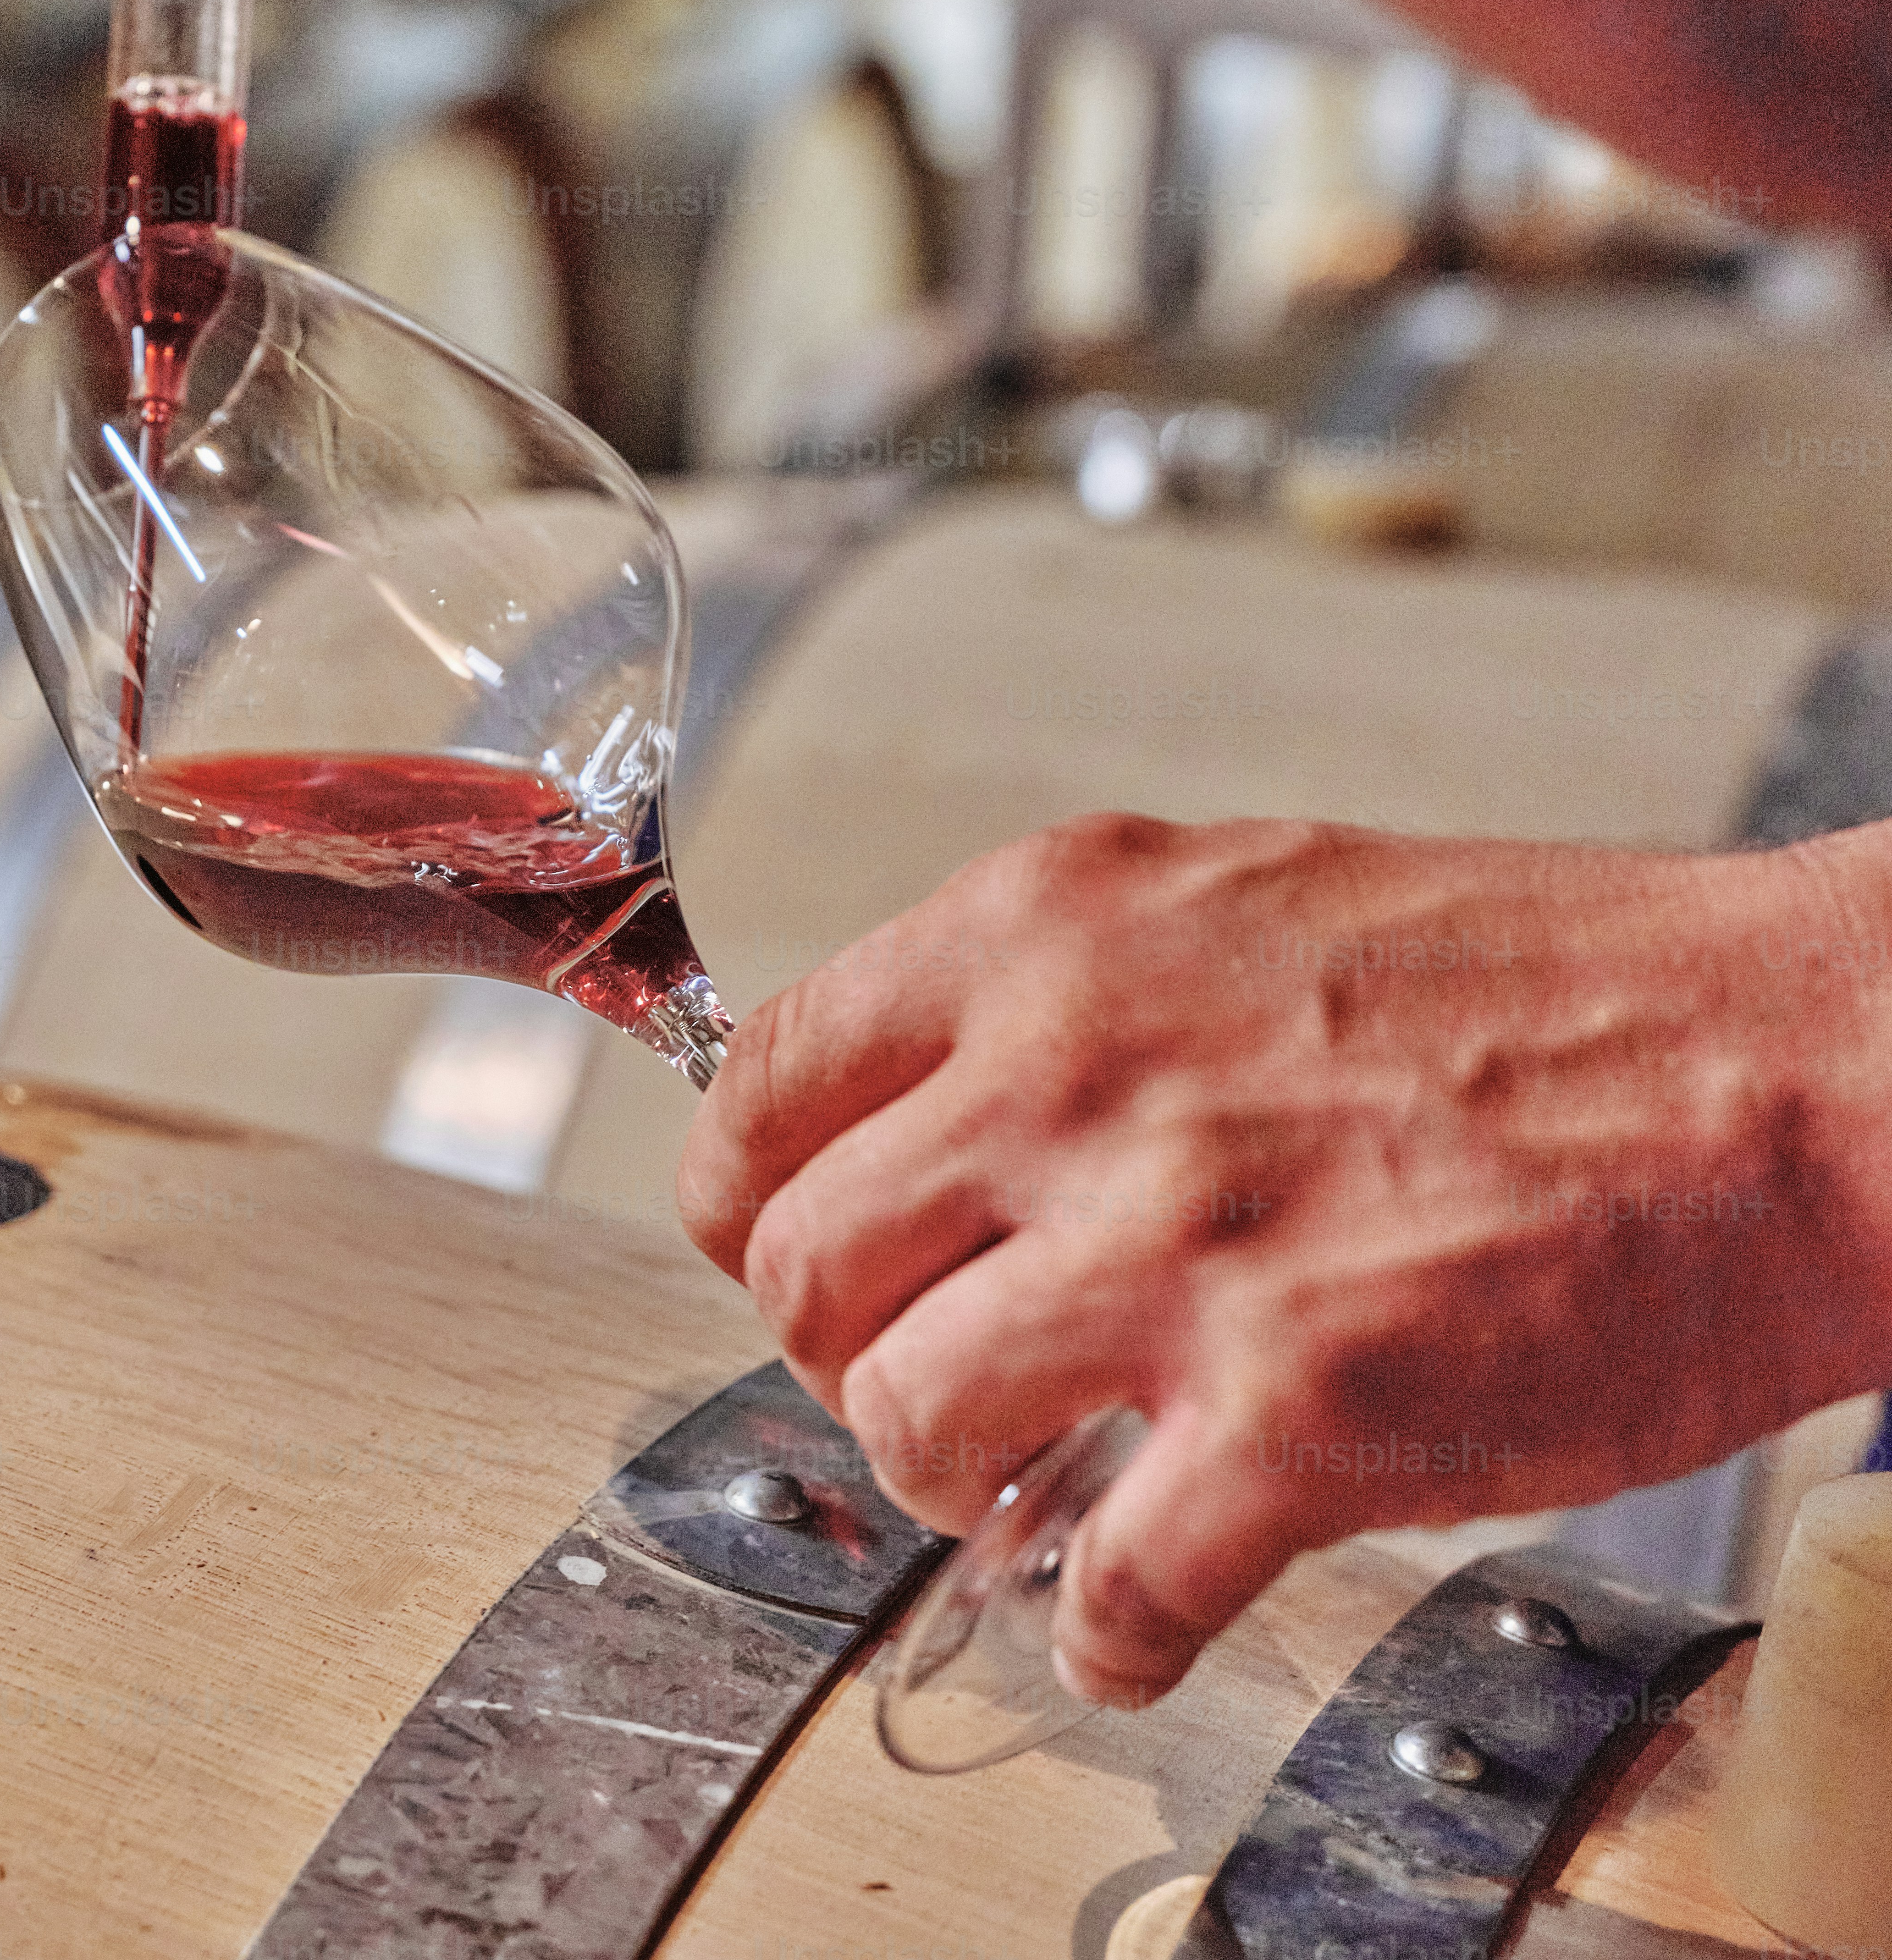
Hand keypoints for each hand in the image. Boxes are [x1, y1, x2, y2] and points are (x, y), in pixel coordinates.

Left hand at [679, 809, 1891, 1708]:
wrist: (1767, 1066)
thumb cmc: (1534, 986)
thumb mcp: (1226, 907)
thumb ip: (1050, 1006)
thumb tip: (916, 1130)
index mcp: (1048, 933)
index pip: (762, 1087)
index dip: (760, 1205)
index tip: (800, 1259)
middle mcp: (1075, 1072)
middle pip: (802, 1270)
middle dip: (851, 1356)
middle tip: (934, 1383)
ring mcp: (1177, 1247)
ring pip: (909, 1424)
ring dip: (962, 1490)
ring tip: (1043, 1487)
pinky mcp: (1293, 1414)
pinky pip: (1098, 1584)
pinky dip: (1108, 1621)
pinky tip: (1153, 1596)